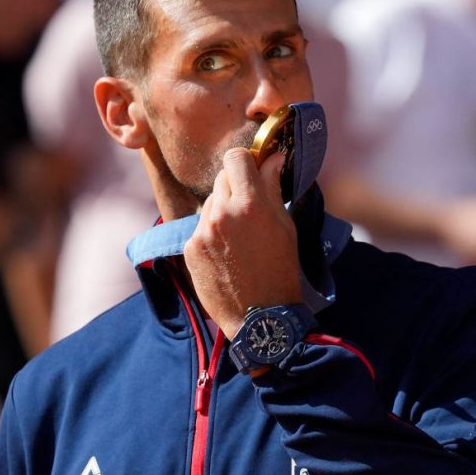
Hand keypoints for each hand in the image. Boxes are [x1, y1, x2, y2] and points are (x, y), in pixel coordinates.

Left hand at [185, 148, 301, 337]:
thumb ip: (273, 188)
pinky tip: (227, 254)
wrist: (260, 316)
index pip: (236, 158)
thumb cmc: (281, 270)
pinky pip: (201, 227)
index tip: (253, 171)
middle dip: (236, 186)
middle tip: (250, 207)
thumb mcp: (285, 226)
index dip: (246, 161)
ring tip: (239, 237)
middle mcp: (222, 213)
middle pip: (222, 177)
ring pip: (210, 203)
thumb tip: (272, 158)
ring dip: (223, 210)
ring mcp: (202, 231)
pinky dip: (212, 233)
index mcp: (250, 204)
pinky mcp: (190, 248)